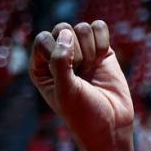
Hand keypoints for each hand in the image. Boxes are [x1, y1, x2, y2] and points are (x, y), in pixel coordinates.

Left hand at [29, 21, 132, 145]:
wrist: (110, 123)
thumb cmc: (82, 113)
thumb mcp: (65, 90)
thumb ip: (60, 62)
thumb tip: (65, 34)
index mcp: (40, 68)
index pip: (42, 39)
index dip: (56, 50)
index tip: (66, 72)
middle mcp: (57, 57)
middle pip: (62, 29)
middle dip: (75, 50)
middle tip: (80, 71)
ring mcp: (79, 51)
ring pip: (82, 28)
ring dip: (90, 50)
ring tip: (90, 70)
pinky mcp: (100, 49)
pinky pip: (99, 27)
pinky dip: (102, 42)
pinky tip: (101, 60)